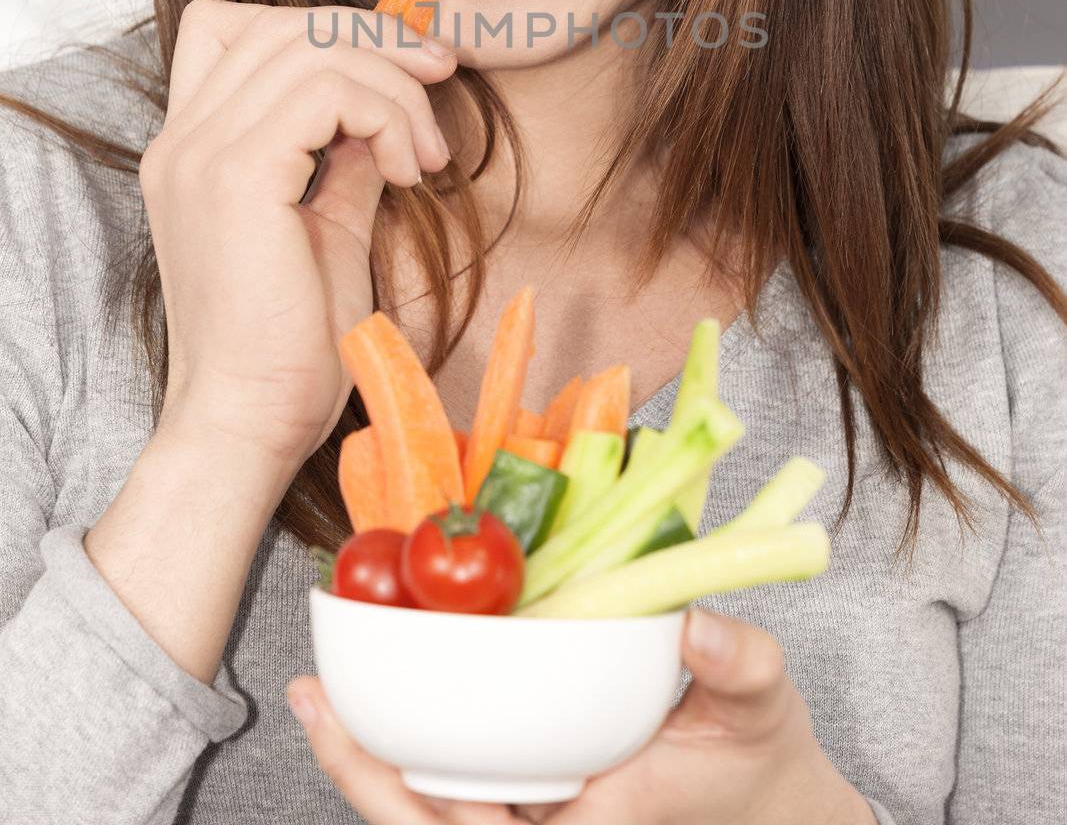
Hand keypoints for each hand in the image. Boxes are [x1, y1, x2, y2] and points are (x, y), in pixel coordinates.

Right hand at [140, 0, 456, 467]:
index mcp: (194, 149)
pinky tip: (409, 171)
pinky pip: (326, 90)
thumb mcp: (329, 228)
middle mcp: (183, 139)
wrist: (249, 425)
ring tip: (426, 155)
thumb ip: (347, 162)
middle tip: (440, 81)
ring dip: (393, 84)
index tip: (402, 67)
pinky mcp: (236, 176)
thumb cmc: (288, 347)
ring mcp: (201, 153)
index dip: (323, 28)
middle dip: (378, 39)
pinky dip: (386, 114)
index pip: (236, 28)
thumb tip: (391, 114)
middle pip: (283, 24)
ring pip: (311, 46)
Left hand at [286, 610, 875, 823]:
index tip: (384, 748)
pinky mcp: (525, 792)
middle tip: (314, 703)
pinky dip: (401, 742)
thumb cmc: (756, 759)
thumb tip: (699, 628)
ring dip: (367, 758)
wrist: (765, 802)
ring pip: (426, 809)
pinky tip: (370, 698)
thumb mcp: (761, 706)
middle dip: (365, 775)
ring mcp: (529, 814)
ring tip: (316, 695)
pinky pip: (447, 779)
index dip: (428, 799)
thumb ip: (739, 666)